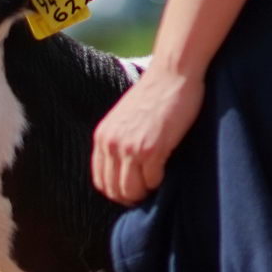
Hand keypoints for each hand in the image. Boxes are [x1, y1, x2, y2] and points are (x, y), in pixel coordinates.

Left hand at [91, 67, 203, 203]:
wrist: (171, 74)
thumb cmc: (154, 95)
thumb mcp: (123, 118)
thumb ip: (118, 140)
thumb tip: (122, 167)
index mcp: (102, 138)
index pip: (100, 179)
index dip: (115, 191)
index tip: (129, 191)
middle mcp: (111, 145)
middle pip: (113, 189)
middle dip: (129, 196)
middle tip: (144, 195)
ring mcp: (130, 148)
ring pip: (131, 189)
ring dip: (144, 192)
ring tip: (154, 186)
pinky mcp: (152, 149)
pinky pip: (151, 180)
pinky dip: (158, 182)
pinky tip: (165, 174)